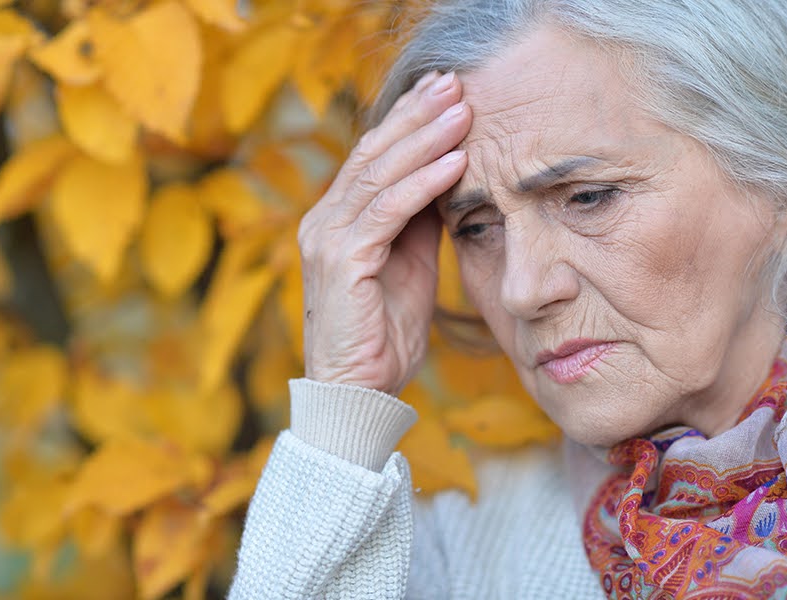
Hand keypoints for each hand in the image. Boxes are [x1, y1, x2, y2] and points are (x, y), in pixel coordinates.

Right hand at [298, 71, 471, 395]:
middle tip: (455, 83)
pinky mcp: (341, 261)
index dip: (408, 120)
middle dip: (416, 115)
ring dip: (425, 140)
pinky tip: (454, 162)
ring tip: (463, 111)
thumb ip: (419, 220)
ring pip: (379, 175)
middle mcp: (324, 219)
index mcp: (337, 218)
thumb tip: (448, 174)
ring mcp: (327, 238)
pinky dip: (422, 185)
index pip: (372, 156)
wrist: (357, 389)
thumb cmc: (384, 331)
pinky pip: (387, 212)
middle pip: (372, 153)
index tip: (445, 91)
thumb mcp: (409, 263)